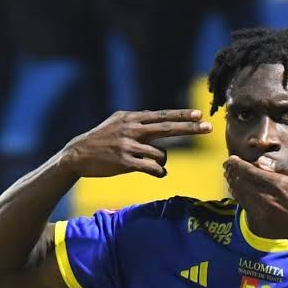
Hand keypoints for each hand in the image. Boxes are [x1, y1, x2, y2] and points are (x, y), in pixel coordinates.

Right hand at [60, 109, 211, 177]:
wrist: (77, 155)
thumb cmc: (100, 139)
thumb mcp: (117, 122)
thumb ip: (138, 120)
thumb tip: (157, 118)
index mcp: (131, 119)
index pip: (162, 116)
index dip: (182, 116)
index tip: (200, 115)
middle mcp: (132, 129)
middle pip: (167, 128)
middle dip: (190, 128)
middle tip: (209, 127)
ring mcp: (129, 146)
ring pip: (161, 155)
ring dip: (161, 162)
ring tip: (150, 163)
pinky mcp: (126, 163)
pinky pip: (152, 169)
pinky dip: (158, 172)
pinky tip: (157, 173)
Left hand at [223, 155, 287, 242]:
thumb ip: (285, 168)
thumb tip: (263, 162)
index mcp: (278, 184)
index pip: (250, 172)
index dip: (237, 164)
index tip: (231, 159)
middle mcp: (267, 198)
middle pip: (241, 183)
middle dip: (232, 173)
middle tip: (227, 166)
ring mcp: (264, 212)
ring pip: (241, 196)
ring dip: (233, 185)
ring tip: (230, 177)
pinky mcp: (263, 224)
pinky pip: (245, 209)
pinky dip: (239, 199)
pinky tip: (238, 194)